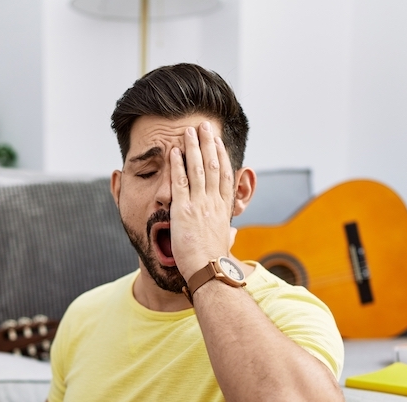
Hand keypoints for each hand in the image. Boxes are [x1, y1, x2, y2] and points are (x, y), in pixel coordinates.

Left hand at [169, 122, 235, 280]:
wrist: (209, 272)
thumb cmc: (216, 263)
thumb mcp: (225, 244)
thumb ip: (227, 234)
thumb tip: (232, 234)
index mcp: (223, 209)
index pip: (225, 176)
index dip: (222, 156)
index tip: (218, 143)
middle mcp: (213, 203)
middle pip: (213, 165)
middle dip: (209, 143)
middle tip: (205, 126)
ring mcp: (199, 205)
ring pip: (197, 169)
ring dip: (193, 147)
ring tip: (189, 130)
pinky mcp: (183, 210)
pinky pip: (180, 182)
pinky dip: (177, 165)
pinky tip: (174, 152)